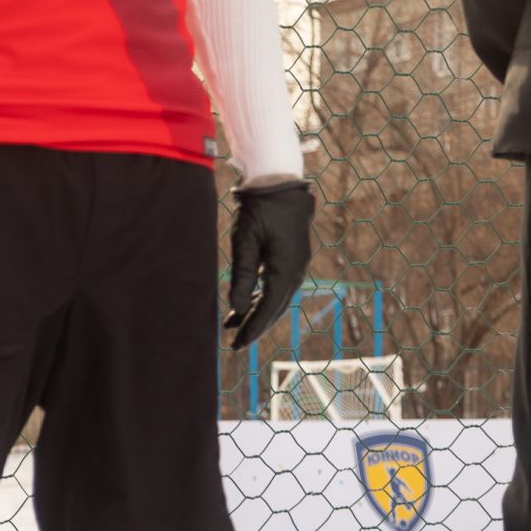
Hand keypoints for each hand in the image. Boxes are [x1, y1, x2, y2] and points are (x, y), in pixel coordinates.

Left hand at [226, 180, 315, 348]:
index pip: (269, 307)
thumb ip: (242, 275)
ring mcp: (297, 265)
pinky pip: (277, 287)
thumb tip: (238, 308)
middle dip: (255, 327)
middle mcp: (296, 270)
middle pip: (276, 308)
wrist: (279, 185)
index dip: (253, 328)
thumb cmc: (260, 210)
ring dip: (257, 314)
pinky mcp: (291, 260)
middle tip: (234, 346)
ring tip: (233, 327)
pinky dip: (262, 300)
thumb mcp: (245, 241)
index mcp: (286, 268)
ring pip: (277, 299)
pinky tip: (245, 307)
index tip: (237, 345)